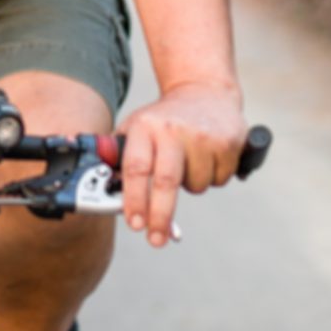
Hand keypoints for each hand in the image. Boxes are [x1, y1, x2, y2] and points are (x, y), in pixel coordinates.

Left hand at [116, 82, 246, 248]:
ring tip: (189, 161)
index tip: (135, 224)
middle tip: (156, 239)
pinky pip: (219, 179)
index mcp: (145, 126)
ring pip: (196, 185)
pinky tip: (208, 156)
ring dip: (191, 185)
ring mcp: (202, 135)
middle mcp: (172, 129)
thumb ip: (119, 160)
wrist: (205, 91)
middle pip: (165, 182)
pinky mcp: (228, 141)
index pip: (136, 168)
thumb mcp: (136, 130)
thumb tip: (101, 194)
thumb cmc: (164, 121)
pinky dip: (212, 176)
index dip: (135, 199)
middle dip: (160, 216)